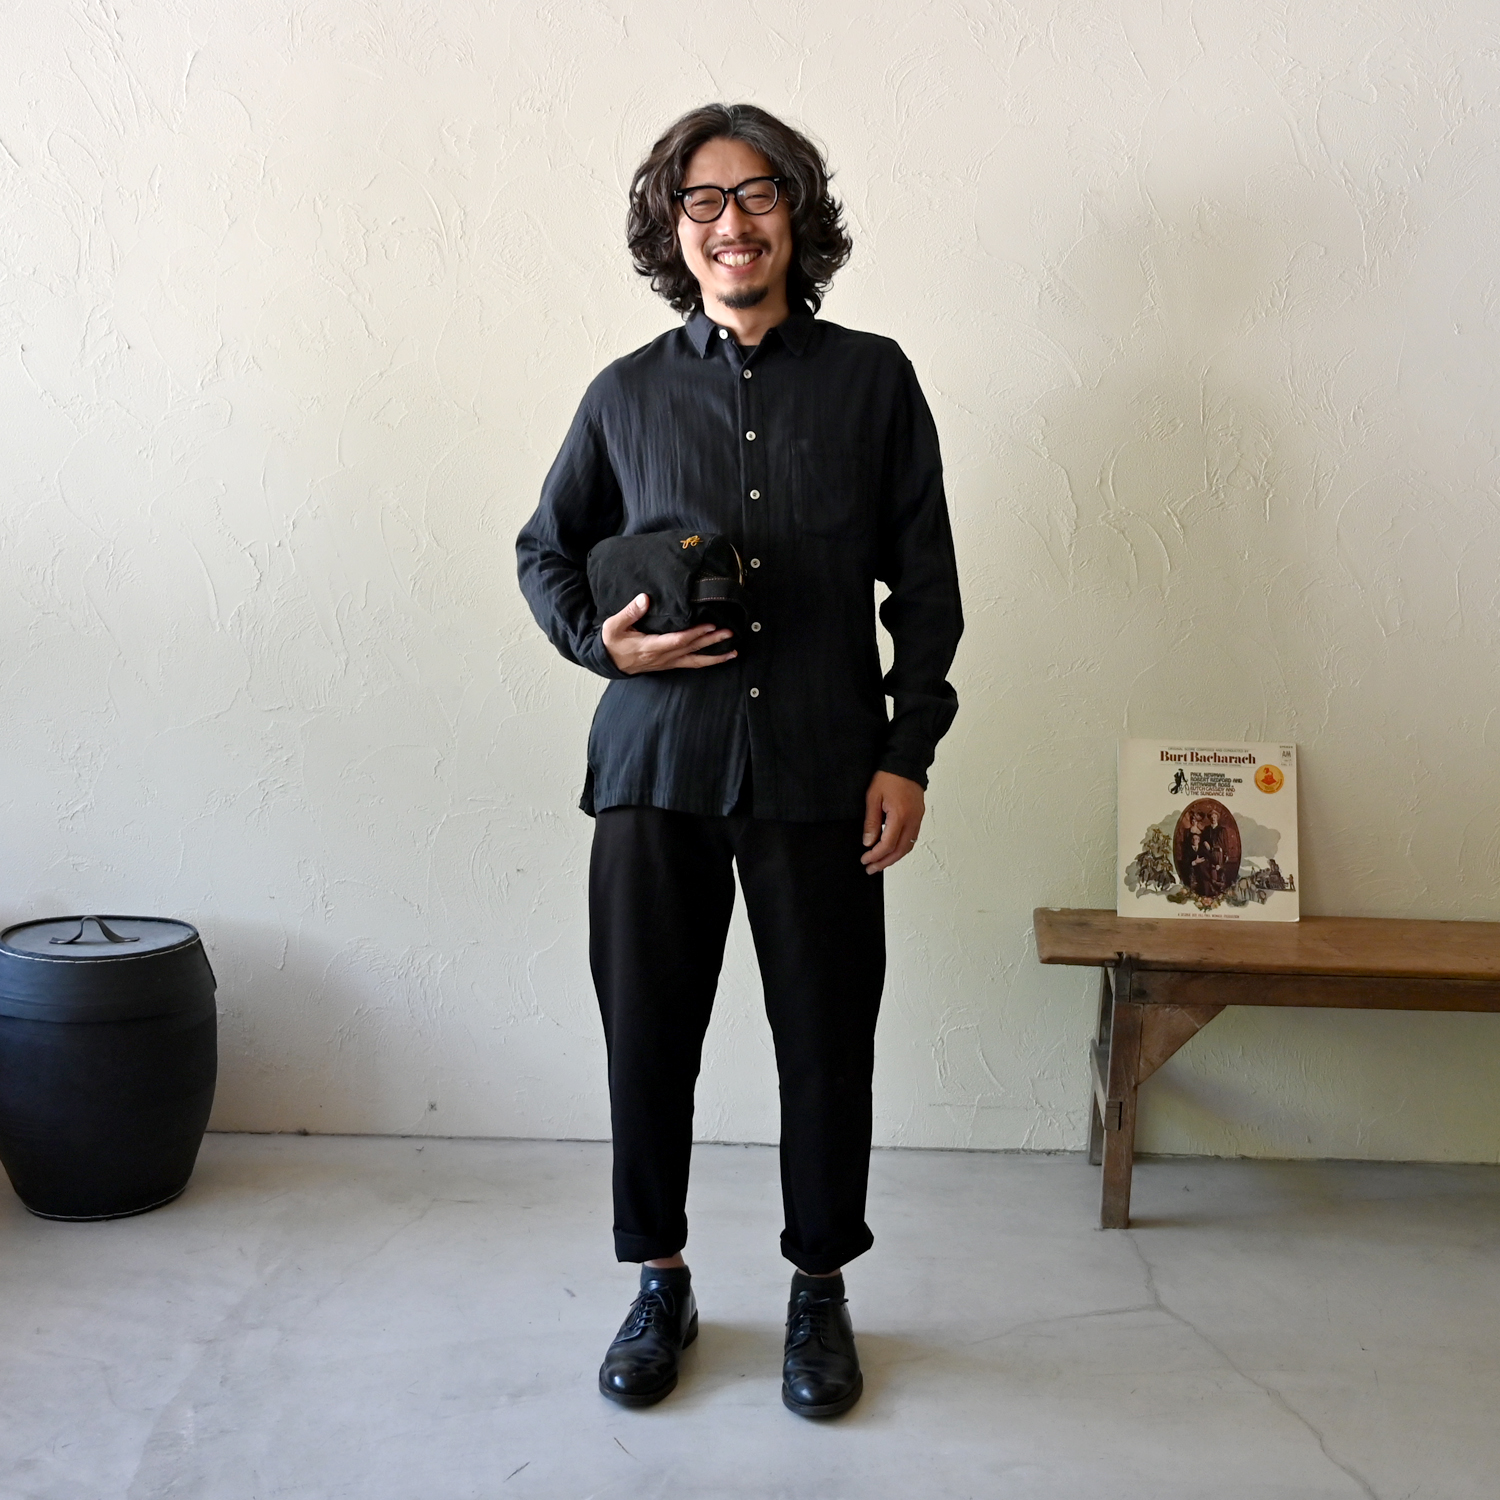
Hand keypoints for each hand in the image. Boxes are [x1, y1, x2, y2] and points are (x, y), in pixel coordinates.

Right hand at [602, 594, 737, 674]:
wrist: (607, 662)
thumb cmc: (611, 643)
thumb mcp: (613, 626)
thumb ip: (629, 612)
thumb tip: (645, 598)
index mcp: (650, 646)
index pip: (677, 640)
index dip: (694, 633)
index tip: (710, 625)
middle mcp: (662, 657)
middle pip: (691, 649)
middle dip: (712, 641)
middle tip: (730, 633)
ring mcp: (667, 662)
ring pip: (694, 660)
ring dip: (714, 656)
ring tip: (733, 652)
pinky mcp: (668, 664)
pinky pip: (690, 664)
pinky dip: (706, 661)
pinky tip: (719, 658)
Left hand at [861, 771, 924, 872]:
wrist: (906, 763)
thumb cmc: (889, 776)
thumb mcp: (873, 797)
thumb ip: (871, 822)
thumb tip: (868, 842)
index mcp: (900, 816)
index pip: (888, 844)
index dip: (876, 856)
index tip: (865, 860)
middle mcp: (912, 820)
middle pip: (900, 851)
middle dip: (885, 862)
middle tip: (871, 869)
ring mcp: (918, 819)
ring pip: (908, 846)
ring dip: (894, 857)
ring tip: (880, 863)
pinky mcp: (919, 816)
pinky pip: (912, 838)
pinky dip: (901, 848)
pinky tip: (891, 849)